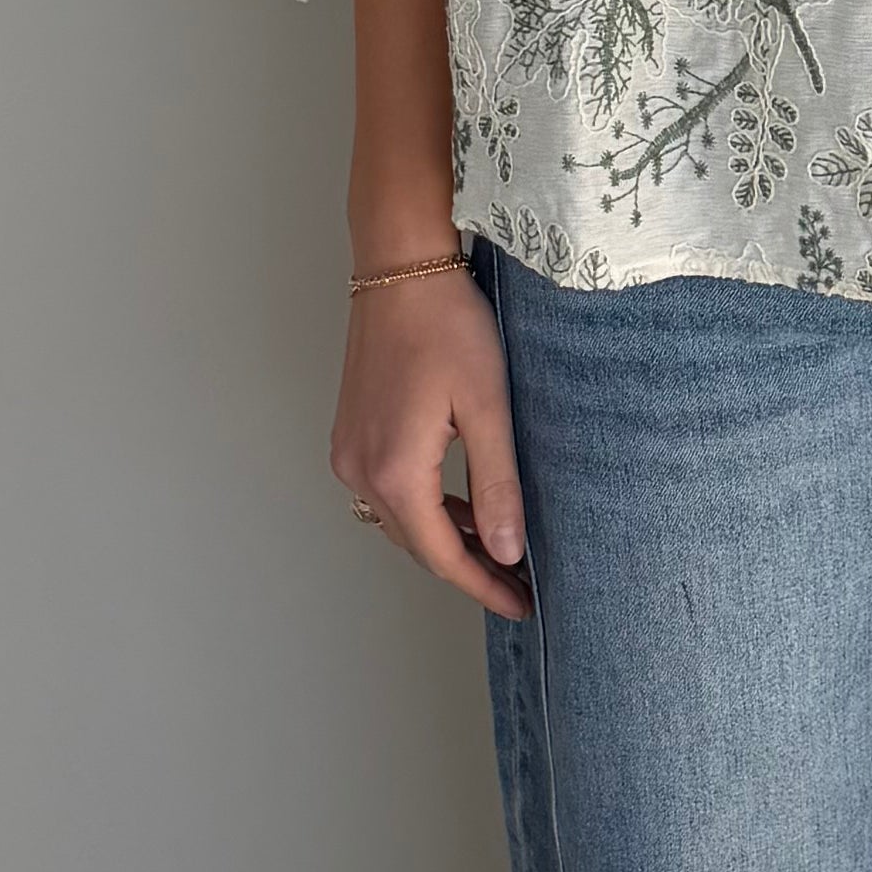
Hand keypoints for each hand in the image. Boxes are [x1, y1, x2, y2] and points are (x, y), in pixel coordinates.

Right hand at [331, 261, 530, 619]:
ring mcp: (350, 451)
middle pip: (416, 544)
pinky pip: (388, 491)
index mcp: (395, 471)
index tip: (521, 604)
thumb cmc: (447, 325)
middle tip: (519, 583)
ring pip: (400, 521)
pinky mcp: (352, 432)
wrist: (401, 268)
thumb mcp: (487, 408)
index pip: (442, 555)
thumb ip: (496, 485)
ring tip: (498, 551)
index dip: (483, 585)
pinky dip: (425, 509)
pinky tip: (461, 507)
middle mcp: (360, 469)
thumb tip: (506, 550)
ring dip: (445, 539)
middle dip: (467, 569)